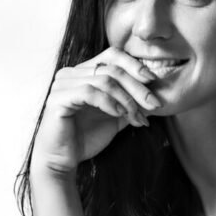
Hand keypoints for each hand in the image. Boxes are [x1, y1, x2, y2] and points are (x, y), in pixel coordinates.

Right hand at [32, 46, 164, 175]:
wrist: (63, 160)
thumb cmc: (86, 138)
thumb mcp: (116, 117)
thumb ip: (131, 103)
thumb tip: (156, 95)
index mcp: (85, 72)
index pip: (113, 55)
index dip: (135, 66)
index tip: (154, 81)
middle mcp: (72, 73)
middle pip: (113, 68)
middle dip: (138, 87)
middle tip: (154, 104)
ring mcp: (63, 83)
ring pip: (104, 80)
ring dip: (126, 100)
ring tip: (136, 117)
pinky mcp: (59, 98)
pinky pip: (89, 92)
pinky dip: (109, 103)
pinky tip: (119, 115)